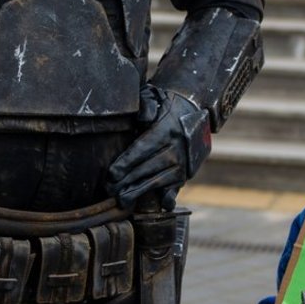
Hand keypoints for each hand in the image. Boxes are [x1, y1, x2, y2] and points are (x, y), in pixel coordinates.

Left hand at [106, 86, 209, 209]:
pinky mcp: (185, 173)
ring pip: (158, 181)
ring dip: (139, 192)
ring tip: (123, 200)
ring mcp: (182, 163)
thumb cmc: (166, 106)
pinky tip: (162, 205)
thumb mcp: (156, 98)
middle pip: (147, 168)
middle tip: (110, 190)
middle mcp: (176, 148)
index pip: (142, 149)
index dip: (126, 163)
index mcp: (165, 130)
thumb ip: (146, 105)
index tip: (111, 173)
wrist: (195, 112)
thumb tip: (142, 118)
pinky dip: (169, 198)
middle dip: (127, 181)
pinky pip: (177, 188)